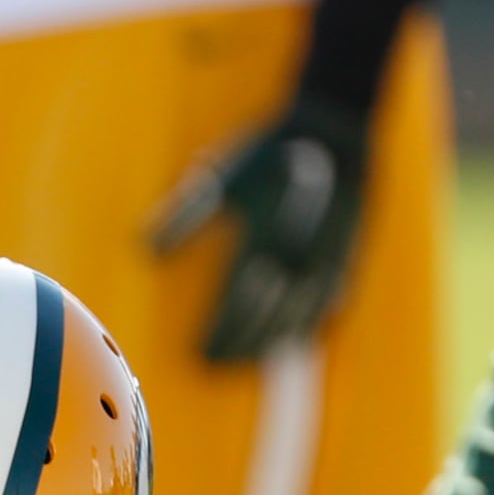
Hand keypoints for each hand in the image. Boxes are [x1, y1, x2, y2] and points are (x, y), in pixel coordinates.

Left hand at [149, 93, 371, 363]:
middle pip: (267, 317)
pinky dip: (310, 323)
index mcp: (263, 239)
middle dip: (240, 343)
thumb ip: (183, 216)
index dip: (220, 334)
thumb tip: (145, 250)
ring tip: (247, 357)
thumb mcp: (220, 178)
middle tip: (216, 364)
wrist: (332, 130)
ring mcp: (327, 260)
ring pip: (300, 317)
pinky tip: (292, 337)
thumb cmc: (266, 157)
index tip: (199, 355)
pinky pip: (330, 302)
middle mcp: (298, 256)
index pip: (237, 303)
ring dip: (272, 340)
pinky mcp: (348, 256)